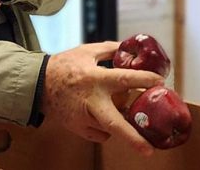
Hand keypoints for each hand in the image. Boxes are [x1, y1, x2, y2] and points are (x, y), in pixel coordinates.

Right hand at [40, 41, 163, 154]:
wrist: (39, 84)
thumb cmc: (64, 65)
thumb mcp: (87, 51)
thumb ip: (110, 50)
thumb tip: (131, 48)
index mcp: (94, 78)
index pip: (124, 79)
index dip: (144, 80)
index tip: (160, 82)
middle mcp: (91, 100)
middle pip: (115, 123)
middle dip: (132, 138)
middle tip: (149, 150)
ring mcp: (83, 118)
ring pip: (110, 128)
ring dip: (122, 122)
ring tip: (126, 112)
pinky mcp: (78, 128)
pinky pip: (101, 133)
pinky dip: (107, 127)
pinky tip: (104, 115)